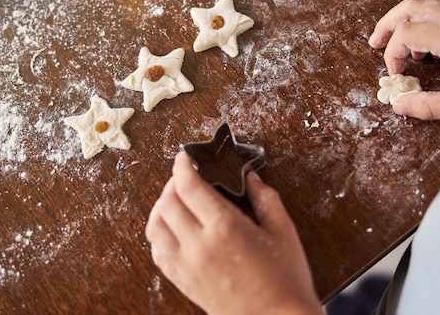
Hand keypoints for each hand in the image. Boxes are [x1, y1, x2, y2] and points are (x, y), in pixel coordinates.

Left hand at [145, 152, 324, 314]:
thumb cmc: (285, 280)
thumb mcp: (283, 231)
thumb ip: (265, 198)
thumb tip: (250, 178)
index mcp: (225, 228)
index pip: (188, 186)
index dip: (182, 166)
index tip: (184, 157)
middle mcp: (199, 246)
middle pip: (167, 203)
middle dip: (172, 182)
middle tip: (184, 176)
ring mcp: (188, 266)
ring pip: (155, 227)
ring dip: (160, 207)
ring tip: (175, 200)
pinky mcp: (184, 282)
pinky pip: (158, 253)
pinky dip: (159, 234)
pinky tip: (173, 229)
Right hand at [368, 0, 439, 120]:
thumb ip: (430, 106)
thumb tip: (399, 105)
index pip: (407, 33)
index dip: (393, 54)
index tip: (397, 74)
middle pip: (410, 6)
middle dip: (387, 24)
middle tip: (374, 43)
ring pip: (424, 0)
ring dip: (403, 17)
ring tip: (394, 41)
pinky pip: (439, 5)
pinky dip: (422, 17)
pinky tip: (423, 41)